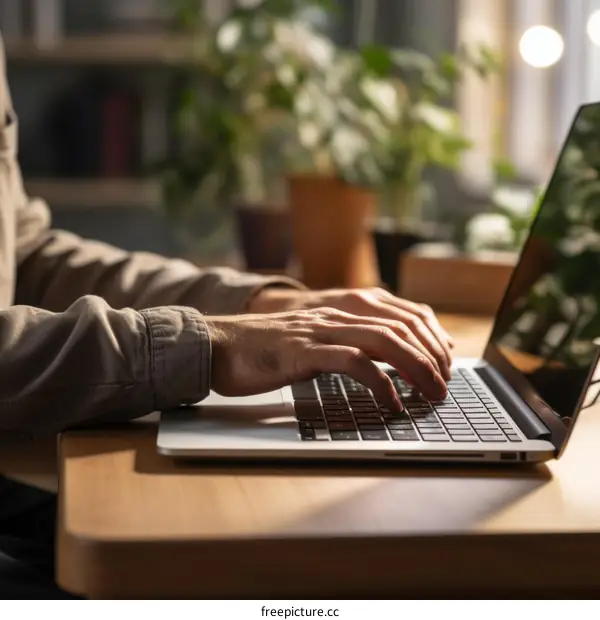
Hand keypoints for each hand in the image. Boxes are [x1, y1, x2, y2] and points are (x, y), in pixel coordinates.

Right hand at [206, 307, 447, 411]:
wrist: (216, 345)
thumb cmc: (261, 352)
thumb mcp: (309, 345)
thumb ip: (339, 348)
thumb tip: (374, 368)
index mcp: (338, 314)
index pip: (397, 316)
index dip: (428, 338)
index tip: (443, 363)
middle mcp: (333, 316)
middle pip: (399, 327)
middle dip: (430, 357)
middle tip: (444, 385)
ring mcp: (318, 331)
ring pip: (383, 340)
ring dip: (415, 368)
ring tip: (431, 393)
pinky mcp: (303, 351)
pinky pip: (352, 362)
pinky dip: (379, 382)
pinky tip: (391, 402)